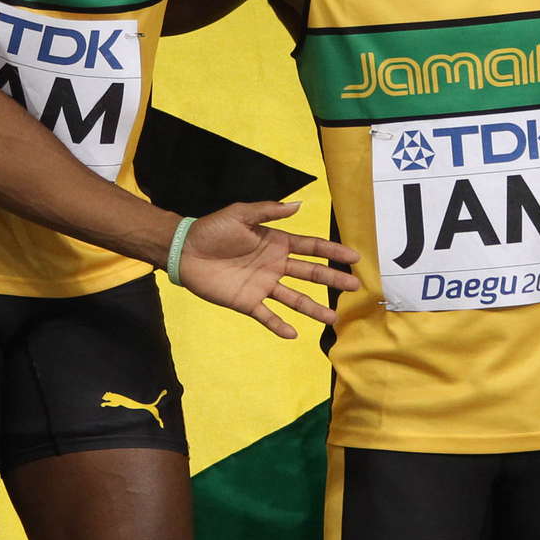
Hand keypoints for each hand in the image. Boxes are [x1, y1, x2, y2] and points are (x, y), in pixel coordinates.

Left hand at [176, 201, 360, 339]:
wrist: (185, 250)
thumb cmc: (213, 229)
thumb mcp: (241, 214)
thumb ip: (268, 211)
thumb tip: (299, 204)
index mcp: (276, 243)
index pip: (311, 248)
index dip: (332, 251)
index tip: (354, 257)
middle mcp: (275, 266)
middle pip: (310, 274)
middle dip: (332, 280)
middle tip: (355, 287)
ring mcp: (263, 285)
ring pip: (294, 299)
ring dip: (313, 309)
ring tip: (332, 318)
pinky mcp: (247, 302)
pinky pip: (267, 315)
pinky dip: (279, 325)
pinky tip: (293, 334)